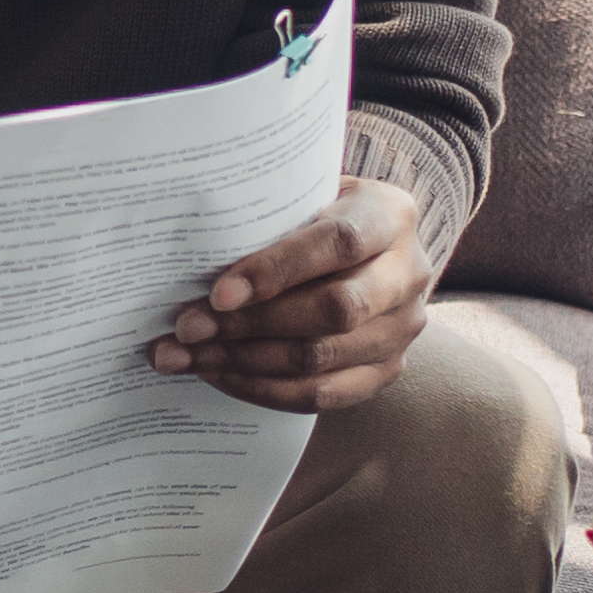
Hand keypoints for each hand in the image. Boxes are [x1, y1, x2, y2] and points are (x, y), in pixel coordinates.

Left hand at [155, 175, 434, 409]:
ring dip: (243, 362)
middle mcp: (408, 273)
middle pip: (334, 310)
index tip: (219, 292)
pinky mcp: (387, 371)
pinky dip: (263, 390)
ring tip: (185, 356)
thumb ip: (272, 217)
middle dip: (251, 324)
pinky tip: (220, 374)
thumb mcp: (306, 198)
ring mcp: (402, 329)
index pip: (339, 244)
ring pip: (321, 358)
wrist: (367, 254)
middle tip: (188, 327)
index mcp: (390, 215)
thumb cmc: (319, 218)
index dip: (277, 270)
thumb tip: (191, 253)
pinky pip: (323, 395)